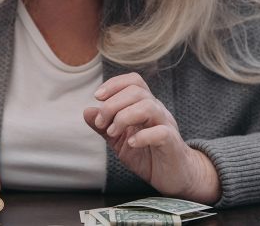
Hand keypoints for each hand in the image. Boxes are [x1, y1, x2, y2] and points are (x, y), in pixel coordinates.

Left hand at [83, 73, 220, 203]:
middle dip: (112, 104)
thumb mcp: (119, 141)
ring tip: (113, 132)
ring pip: (148, 106)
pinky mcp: (172, 142)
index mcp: (144, 106)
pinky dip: (142, 136)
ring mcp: (166, 124)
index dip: (114, 84)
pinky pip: (160, 132)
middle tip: (101, 122)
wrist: (173, 176)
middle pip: (137, 91)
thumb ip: (104, 127)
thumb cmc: (147, 155)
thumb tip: (86, 111)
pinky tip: (131, 143)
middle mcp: (156, 110)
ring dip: (124, 117)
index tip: (97, 97)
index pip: (133, 81)